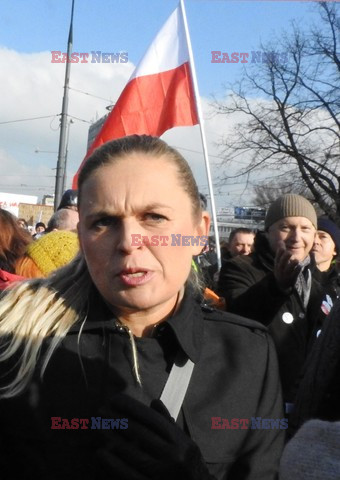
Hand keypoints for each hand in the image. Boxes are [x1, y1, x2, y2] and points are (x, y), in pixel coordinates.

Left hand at [94, 394, 215, 479]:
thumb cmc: (191, 467)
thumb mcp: (186, 443)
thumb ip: (169, 423)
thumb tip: (153, 402)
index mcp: (181, 442)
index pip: (153, 419)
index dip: (133, 408)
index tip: (116, 400)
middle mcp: (174, 456)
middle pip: (141, 434)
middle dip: (118, 420)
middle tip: (100, 411)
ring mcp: (163, 475)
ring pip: (133, 453)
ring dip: (113, 439)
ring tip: (99, 428)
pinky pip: (129, 475)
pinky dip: (114, 464)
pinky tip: (101, 453)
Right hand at [274, 241, 301, 291]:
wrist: (281, 286)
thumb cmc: (282, 270)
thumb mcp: (279, 262)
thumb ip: (280, 252)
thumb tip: (280, 241)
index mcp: (277, 265)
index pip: (277, 258)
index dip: (279, 252)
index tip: (282, 247)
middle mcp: (280, 270)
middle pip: (281, 264)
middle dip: (285, 258)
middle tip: (289, 252)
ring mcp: (285, 275)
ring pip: (288, 270)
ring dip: (292, 265)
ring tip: (296, 260)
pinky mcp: (291, 280)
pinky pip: (294, 275)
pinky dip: (297, 271)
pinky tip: (300, 267)